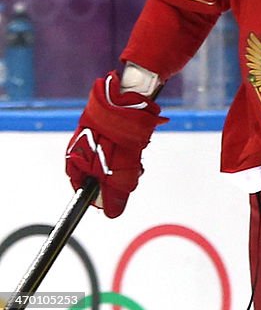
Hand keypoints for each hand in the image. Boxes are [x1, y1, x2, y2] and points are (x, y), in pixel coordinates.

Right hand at [65, 71, 166, 217]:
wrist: (131, 95)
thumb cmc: (120, 131)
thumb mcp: (121, 167)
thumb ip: (116, 190)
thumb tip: (112, 213)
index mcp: (74, 158)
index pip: (80, 187)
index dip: (96, 197)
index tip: (111, 201)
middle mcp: (82, 147)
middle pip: (98, 175)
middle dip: (116, 179)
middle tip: (132, 176)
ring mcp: (95, 136)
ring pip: (112, 162)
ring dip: (127, 164)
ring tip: (137, 158)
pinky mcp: (109, 128)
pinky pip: (119, 147)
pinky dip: (129, 151)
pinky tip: (138, 146)